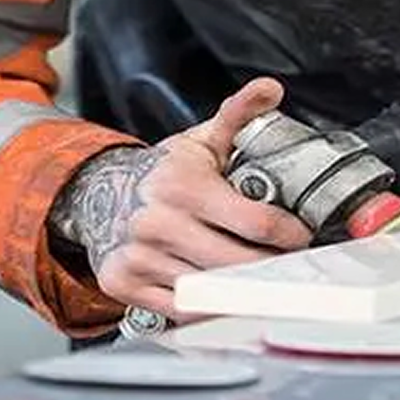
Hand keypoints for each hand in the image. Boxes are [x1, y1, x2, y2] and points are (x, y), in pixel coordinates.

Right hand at [48, 78, 310, 317]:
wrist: (97, 194)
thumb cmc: (163, 172)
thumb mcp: (200, 141)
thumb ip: (239, 115)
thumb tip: (270, 89)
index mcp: (182, 185)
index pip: (255, 222)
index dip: (289, 235)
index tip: (301, 237)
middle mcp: (157, 222)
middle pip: (239, 263)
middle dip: (274, 267)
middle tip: (294, 265)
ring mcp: (139, 257)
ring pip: (213, 290)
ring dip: (246, 290)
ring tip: (268, 280)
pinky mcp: (124, 284)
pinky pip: (182, 310)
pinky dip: (210, 307)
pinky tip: (228, 295)